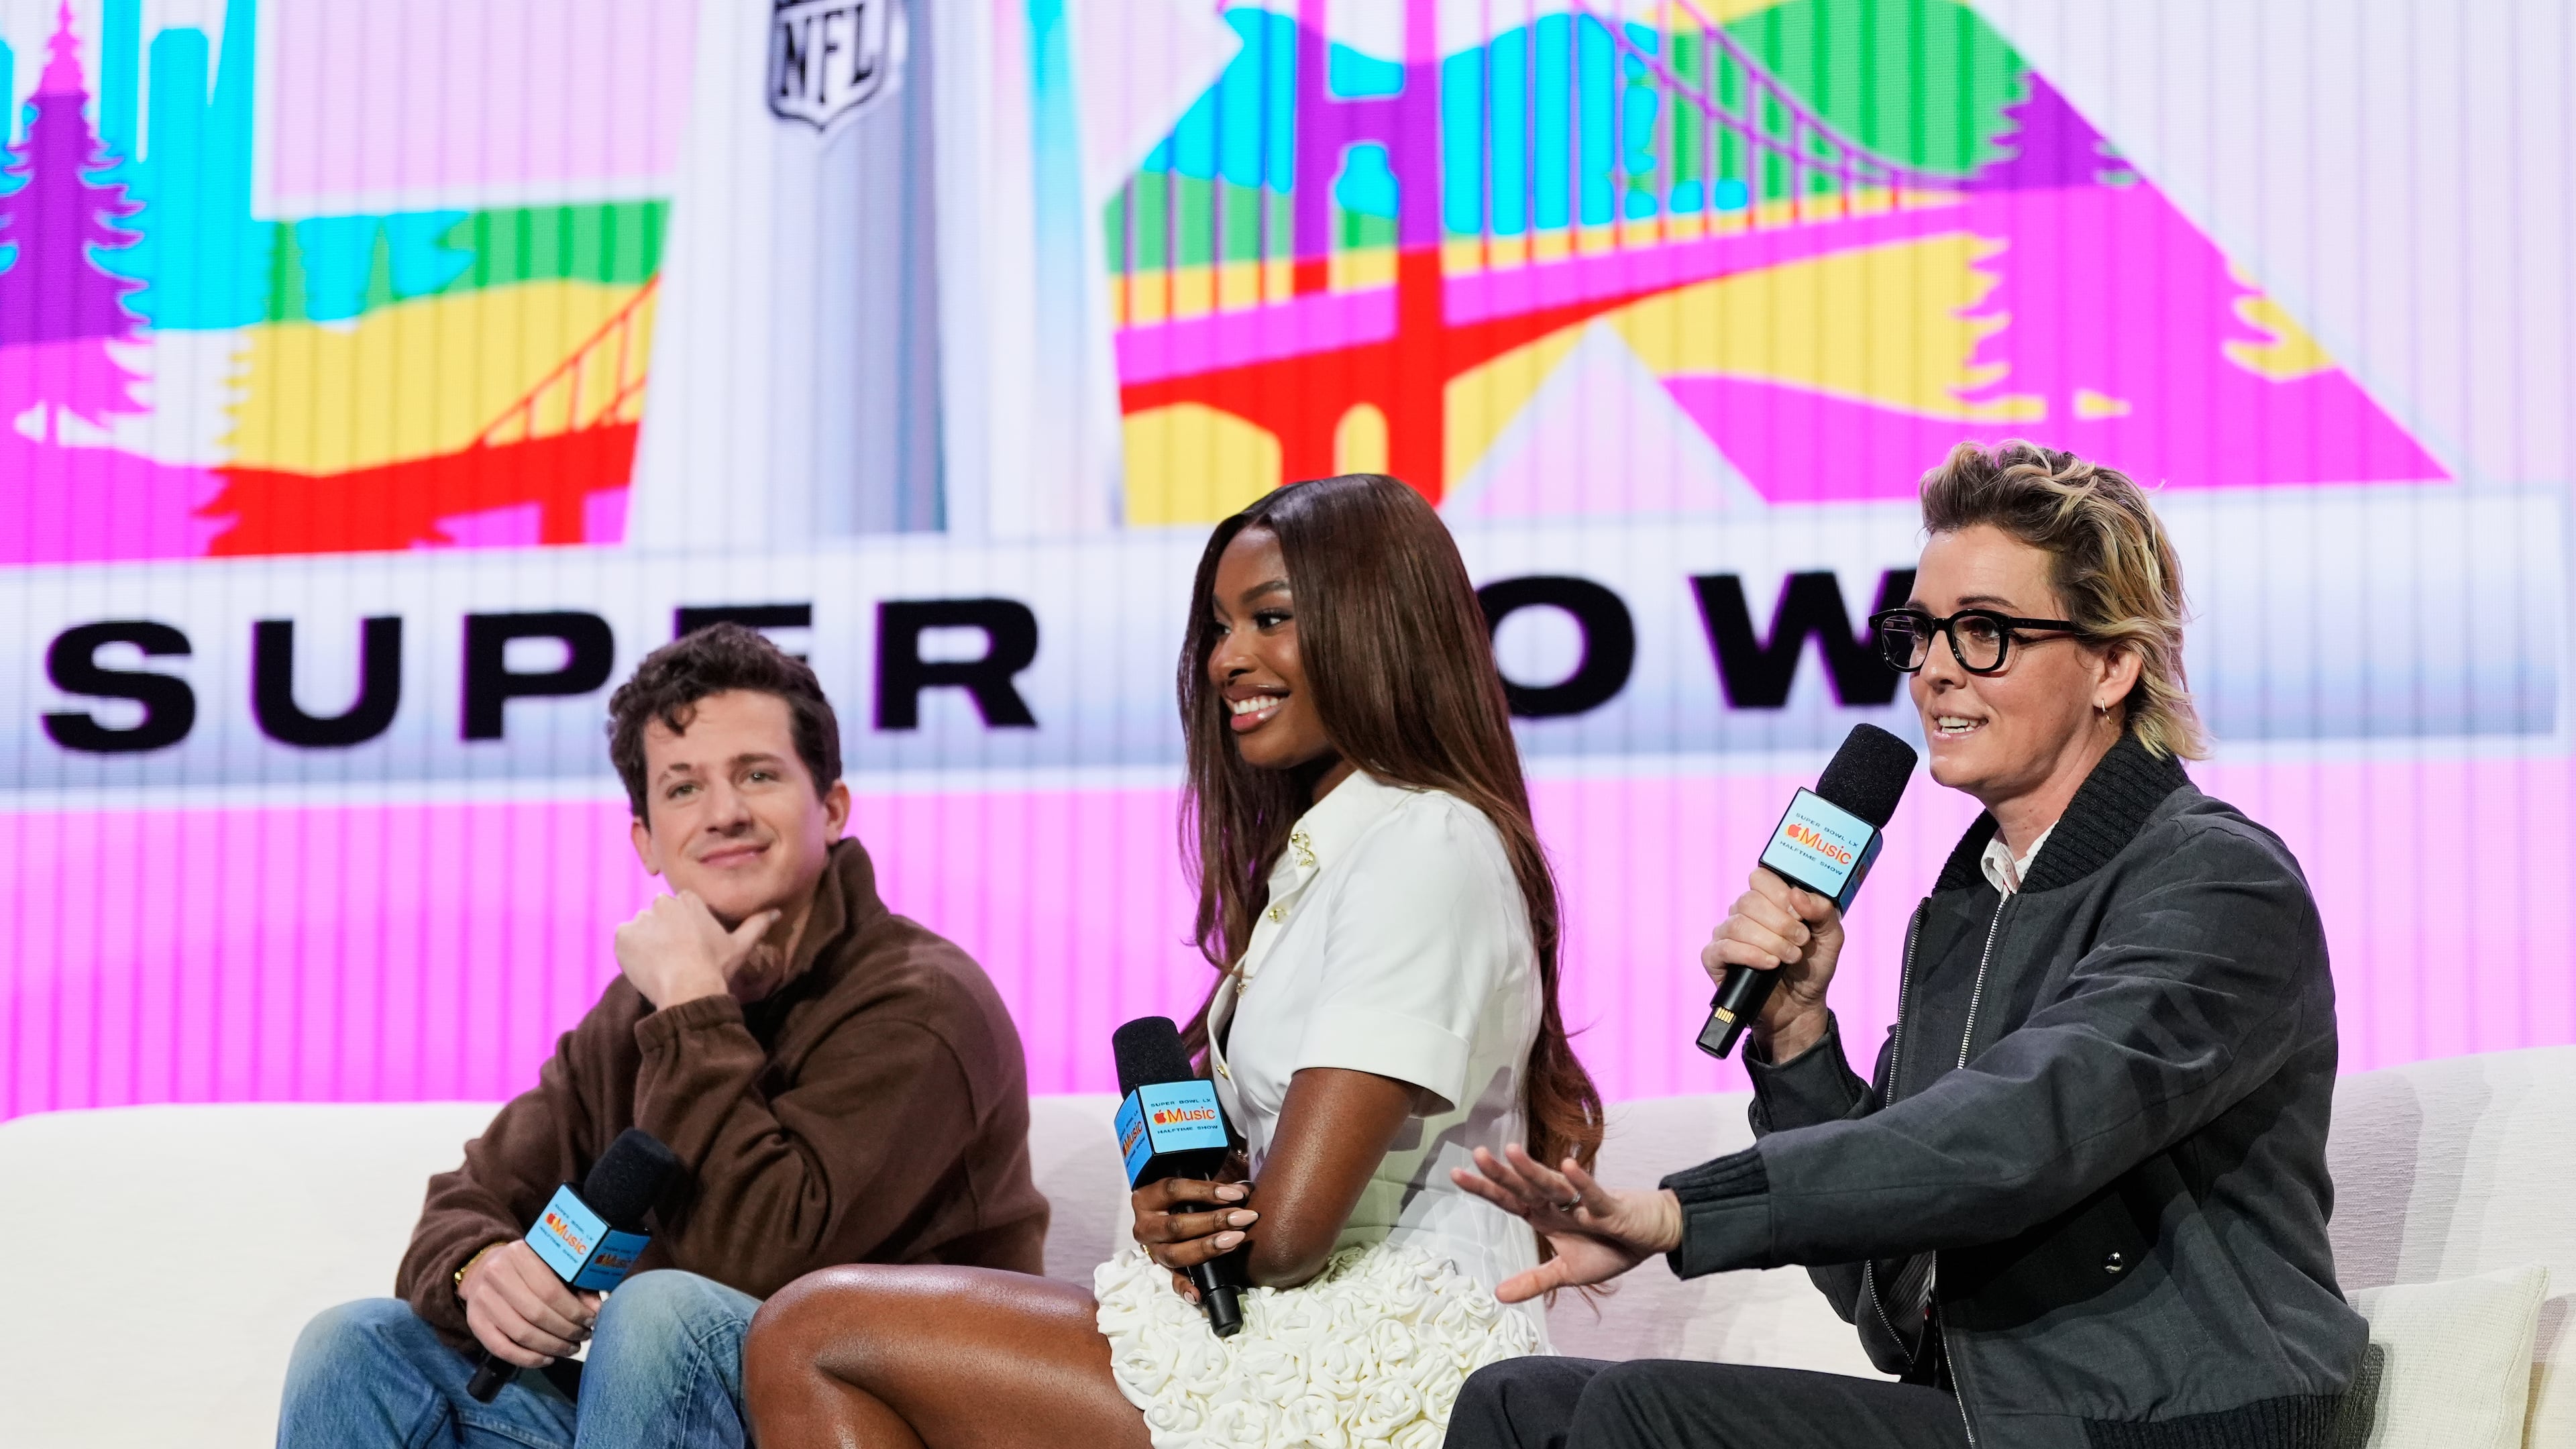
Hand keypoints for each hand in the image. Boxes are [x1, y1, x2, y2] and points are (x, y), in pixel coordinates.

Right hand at [457, 1240, 603, 1368]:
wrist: (485, 1268)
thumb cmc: (529, 1267)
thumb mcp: (553, 1265)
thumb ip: (577, 1284)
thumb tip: (596, 1309)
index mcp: (520, 1254)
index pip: (551, 1291)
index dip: (574, 1311)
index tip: (591, 1320)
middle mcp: (497, 1274)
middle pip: (537, 1314)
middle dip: (566, 1331)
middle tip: (584, 1337)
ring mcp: (482, 1299)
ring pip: (521, 1333)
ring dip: (551, 1347)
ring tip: (570, 1349)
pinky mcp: (474, 1321)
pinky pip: (502, 1348)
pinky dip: (527, 1358)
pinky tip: (547, 1358)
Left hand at [613, 891, 779, 1008]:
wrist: (688, 988)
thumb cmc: (715, 967)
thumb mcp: (740, 945)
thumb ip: (757, 924)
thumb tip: (777, 911)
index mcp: (688, 900)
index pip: (680, 908)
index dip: (683, 928)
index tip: (689, 946)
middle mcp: (662, 902)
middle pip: (658, 916)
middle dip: (663, 933)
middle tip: (674, 958)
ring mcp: (640, 918)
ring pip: (641, 929)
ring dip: (646, 943)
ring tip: (659, 965)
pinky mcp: (623, 934)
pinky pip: (624, 940)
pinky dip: (630, 952)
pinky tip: (645, 967)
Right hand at [1130, 1177, 1257, 1303]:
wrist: (1162, 1215)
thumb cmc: (1180, 1199)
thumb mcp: (1189, 1189)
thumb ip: (1215, 1189)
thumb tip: (1245, 1189)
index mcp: (1146, 1199)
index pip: (1174, 1191)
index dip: (1206, 1191)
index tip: (1237, 1194)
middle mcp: (1144, 1226)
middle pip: (1176, 1226)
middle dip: (1213, 1221)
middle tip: (1243, 1218)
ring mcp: (1152, 1251)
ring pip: (1175, 1254)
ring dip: (1208, 1248)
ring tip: (1236, 1241)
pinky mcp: (1162, 1269)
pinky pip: (1172, 1281)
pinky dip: (1185, 1288)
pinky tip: (1199, 1294)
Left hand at [1451, 1145, 1683, 1302]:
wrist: (1652, 1237)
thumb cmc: (1609, 1248)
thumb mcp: (1567, 1273)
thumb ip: (1534, 1281)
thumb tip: (1497, 1295)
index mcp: (1546, 1217)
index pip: (1509, 1201)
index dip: (1485, 1189)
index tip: (1456, 1175)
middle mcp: (1559, 1204)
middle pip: (1525, 1188)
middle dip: (1502, 1174)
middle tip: (1477, 1156)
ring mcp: (1583, 1203)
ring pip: (1553, 1185)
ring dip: (1533, 1170)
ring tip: (1510, 1152)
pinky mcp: (1610, 1206)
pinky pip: (1593, 1194)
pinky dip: (1582, 1181)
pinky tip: (1567, 1165)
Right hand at [1703, 868, 1844, 1059]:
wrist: (1800, 1006)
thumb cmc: (1812, 968)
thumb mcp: (1830, 937)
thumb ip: (1822, 911)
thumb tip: (1797, 893)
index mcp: (1767, 901)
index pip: (1760, 878)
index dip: (1780, 894)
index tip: (1800, 915)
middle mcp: (1742, 913)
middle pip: (1749, 901)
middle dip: (1781, 924)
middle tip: (1800, 942)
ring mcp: (1726, 934)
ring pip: (1739, 924)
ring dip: (1771, 942)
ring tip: (1790, 958)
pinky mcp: (1714, 958)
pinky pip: (1725, 948)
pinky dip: (1751, 955)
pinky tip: (1769, 964)